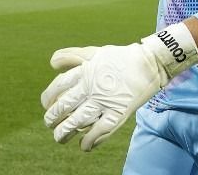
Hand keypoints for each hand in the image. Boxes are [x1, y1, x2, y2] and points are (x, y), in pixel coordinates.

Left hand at [40, 44, 165, 150]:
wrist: (150, 63)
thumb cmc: (121, 58)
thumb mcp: (94, 52)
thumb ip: (72, 56)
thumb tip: (52, 63)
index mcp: (85, 72)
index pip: (58, 87)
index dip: (48, 98)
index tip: (47, 105)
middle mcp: (92, 88)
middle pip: (64, 106)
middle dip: (52, 118)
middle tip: (50, 124)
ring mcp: (105, 101)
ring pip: (78, 121)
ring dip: (65, 132)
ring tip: (60, 138)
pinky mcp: (119, 112)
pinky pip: (100, 130)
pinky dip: (90, 141)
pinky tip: (84, 146)